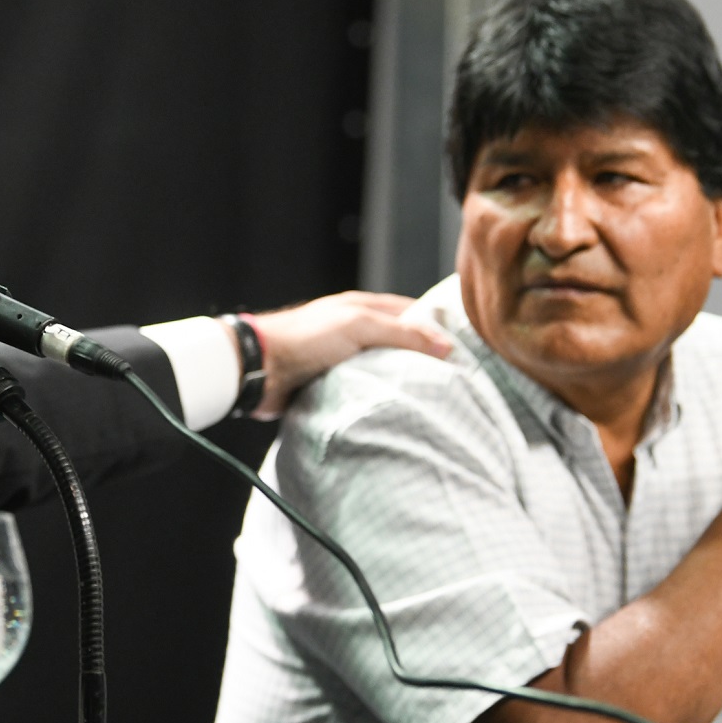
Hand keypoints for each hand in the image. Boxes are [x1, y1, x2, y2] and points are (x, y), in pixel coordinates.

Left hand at [244, 292, 452, 418]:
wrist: (258, 370)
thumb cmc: (303, 339)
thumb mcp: (358, 326)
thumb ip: (402, 333)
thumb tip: (446, 346)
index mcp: (361, 309)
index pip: (410, 313)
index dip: (436, 328)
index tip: (463, 348)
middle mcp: (353, 332)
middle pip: (398, 344)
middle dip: (423, 359)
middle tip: (455, 380)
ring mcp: (342, 359)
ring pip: (383, 370)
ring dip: (401, 383)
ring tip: (432, 401)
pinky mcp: (331, 385)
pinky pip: (364, 392)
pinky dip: (380, 400)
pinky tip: (397, 413)